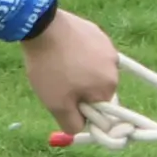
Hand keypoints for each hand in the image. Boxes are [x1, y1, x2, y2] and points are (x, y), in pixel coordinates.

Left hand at [20, 7, 120, 131]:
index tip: (63, 98)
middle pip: (97, 88)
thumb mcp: (57, 105)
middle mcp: (114, 65)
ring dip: (79, 71)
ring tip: (57, 64)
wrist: (42, 26)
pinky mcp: (96, 32)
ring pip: (93, 69)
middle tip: (58, 82)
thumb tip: (81, 129)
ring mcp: (107, 45)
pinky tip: (61, 50)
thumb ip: (72, 124)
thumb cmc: (51, 68)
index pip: (99, 108)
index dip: (80, 107)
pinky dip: (78, 54)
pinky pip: (90, 51)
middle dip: (80, 89)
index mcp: (109, 86)